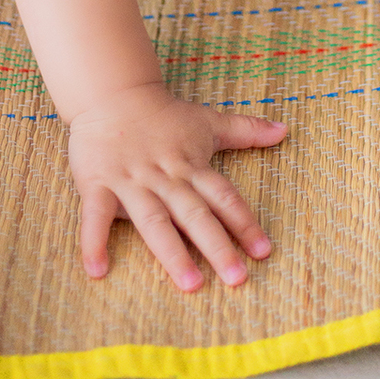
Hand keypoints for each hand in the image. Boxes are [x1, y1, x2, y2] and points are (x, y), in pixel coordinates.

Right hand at [67, 82, 286, 290]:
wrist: (113, 93)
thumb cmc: (164, 115)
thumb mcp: (207, 121)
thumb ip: (246, 130)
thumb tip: (285, 129)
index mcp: (191, 166)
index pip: (223, 197)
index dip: (244, 223)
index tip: (264, 252)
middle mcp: (165, 177)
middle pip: (194, 214)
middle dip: (217, 246)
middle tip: (237, 278)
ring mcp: (131, 182)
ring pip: (154, 221)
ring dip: (172, 253)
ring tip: (191, 285)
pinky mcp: (98, 184)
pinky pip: (96, 215)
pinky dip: (94, 241)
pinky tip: (97, 270)